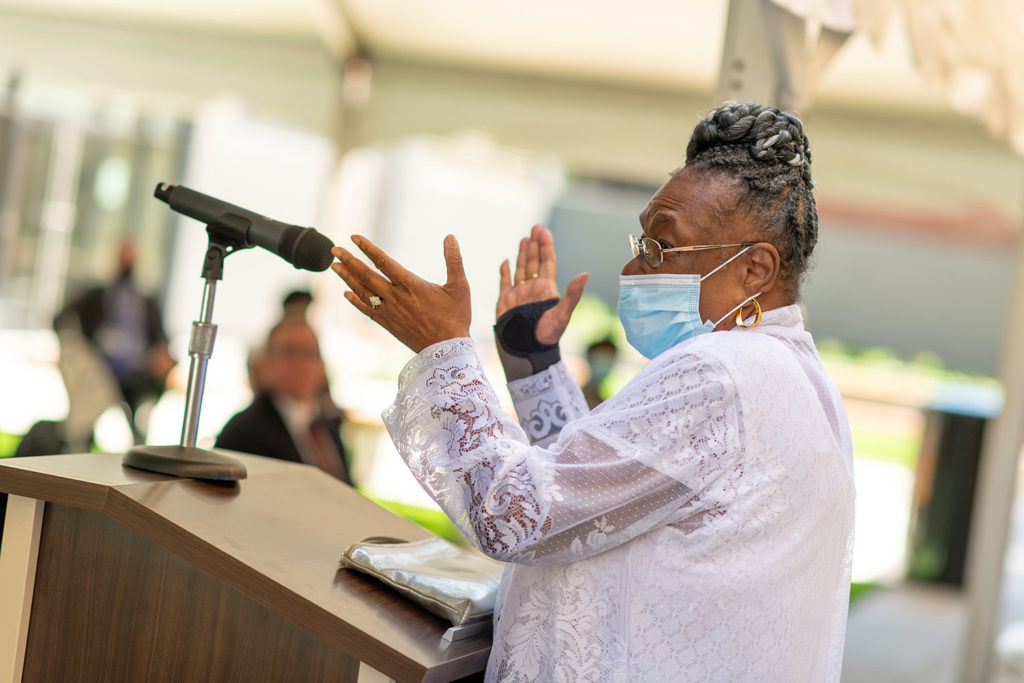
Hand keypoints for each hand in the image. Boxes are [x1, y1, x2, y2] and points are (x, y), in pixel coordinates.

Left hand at [331, 234, 470, 352]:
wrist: (447, 349)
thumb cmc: (456, 317)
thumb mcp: (460, 286)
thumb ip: (454, 260)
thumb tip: (450, 236)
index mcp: (411, 285)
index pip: (384, 261)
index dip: (367, 248)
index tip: (354, 237)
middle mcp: (396, 297)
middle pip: (366, 275)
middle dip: (349, 261)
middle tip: (334, 250)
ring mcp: (390, 312)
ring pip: (363, 291)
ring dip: (347, 278)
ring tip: (335, 266)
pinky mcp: (388, 325)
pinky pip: (367, 310)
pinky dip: (355, 301)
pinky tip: (346, 293)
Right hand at [497, 224, 587, 344]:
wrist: (527, 351)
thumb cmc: (547, 336)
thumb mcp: (563, 314)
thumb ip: (573, 294)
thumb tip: (585, 274)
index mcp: (547, 289)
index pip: (547, 262)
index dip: (546, 246)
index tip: (543, 231)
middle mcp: (533, 289)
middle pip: (534, 262)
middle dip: (535, 245)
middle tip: (535, 227)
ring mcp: (519, 295)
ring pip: (521, 269)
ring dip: (523, 254)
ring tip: (524, 239)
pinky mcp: (506, 302)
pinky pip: (505, 283)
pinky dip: (505, 272)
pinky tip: (506, 261)